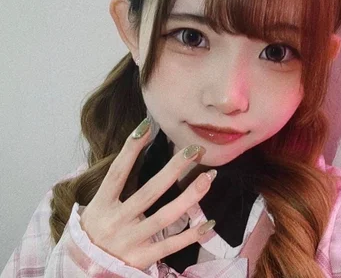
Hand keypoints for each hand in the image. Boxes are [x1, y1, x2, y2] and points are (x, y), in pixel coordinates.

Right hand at [79, 117, 215, 270]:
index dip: (131, 149)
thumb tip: (132, 154)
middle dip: (174, 169)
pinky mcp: (142, 259)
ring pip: (165, 217)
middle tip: (195, 150)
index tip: (147, 126)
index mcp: (101, 205)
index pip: (117, 172)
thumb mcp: (94, 208)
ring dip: (190, 196)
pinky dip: (192, 235)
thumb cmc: (93, 232)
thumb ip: (113, 187)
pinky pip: (171, 245)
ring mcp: (130, 241)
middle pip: (149, 191)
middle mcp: (116, 221)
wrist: (81, 272)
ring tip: (208, 178)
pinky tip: (210, 223)